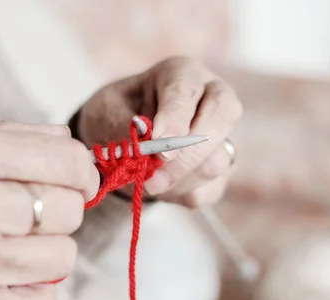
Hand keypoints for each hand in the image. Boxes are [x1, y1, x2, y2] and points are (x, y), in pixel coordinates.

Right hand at [0, 122, 98, 299]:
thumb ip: (15, 138)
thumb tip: (72, 146)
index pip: (67, 160)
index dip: (84, 173)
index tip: (79, 183)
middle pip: (69, 212)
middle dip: (61, 213)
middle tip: (32, 218)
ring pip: (61, 259)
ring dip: (48, 256)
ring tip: (14, 250)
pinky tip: (11, 285)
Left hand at [78, 56, 241, 206]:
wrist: (116, 138)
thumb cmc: (114, 115)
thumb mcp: (107, 112)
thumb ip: (124, 126)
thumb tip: (146, 145)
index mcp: (182, 74)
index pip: (186, 91)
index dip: (174, 120)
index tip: (157, 147)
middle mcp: (211, 97)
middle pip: (222, 116)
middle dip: (187, 154)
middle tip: (153, 178)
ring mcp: (221, 134)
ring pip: (217, 160)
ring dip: (180, 180)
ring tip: (148, 183)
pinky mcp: (218, 168)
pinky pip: (212, 188)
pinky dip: (185, 195)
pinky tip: (162, 189)